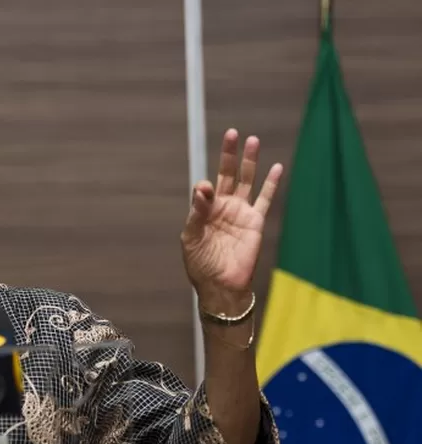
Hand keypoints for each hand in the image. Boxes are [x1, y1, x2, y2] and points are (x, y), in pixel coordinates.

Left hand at [181, 129, 282, 309]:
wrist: (221, 285)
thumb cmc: (201, 264)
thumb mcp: (191, 238)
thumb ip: (197, 213)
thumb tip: (203, 187)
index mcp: (204, 210)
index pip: (205, 188)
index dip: (205, 187)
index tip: (206, 190)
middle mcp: (223, 207)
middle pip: (228, 174)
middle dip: (229, 154)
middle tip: (232, 133)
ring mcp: (240, 212)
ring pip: (247, 181)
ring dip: (250, 162)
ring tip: (252, 140)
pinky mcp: (255, 221)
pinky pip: (265, 199)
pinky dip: (272, 183)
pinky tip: (277, 167)